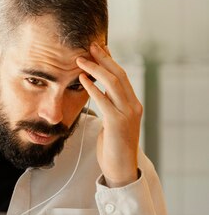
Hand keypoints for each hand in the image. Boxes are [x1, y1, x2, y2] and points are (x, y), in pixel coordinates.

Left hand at [76, 43, 141, 187]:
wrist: (120, 168)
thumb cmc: (112, 146)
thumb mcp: (112, 121)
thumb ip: (108, 106)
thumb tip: (98, 90)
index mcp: (132, 104)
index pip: (122, 76)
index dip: (110, 60)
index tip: (98, 48)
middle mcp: (133, 106)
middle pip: (119, 74)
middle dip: (104, 58)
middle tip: (90, 45)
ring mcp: (127, 113)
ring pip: (113, 83)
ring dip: (95, 69)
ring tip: (80, 60)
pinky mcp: (118, 122)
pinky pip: (104, 100)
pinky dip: (92, 87)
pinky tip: (81, 80)